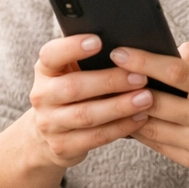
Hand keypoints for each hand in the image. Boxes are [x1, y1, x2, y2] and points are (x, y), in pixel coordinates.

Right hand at [28, 34, 152, 167]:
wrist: (47, 134)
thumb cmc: (71, 92)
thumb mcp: (70, 71)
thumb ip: (89, 59)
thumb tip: (128, 48)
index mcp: (45, 70)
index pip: (51, 55)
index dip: (72, 47)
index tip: (98, 41)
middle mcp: (42, 96)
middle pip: (73, 87)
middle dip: (110, 82)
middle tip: (140, 77)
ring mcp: (49, 124)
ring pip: (86, 115)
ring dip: (119, 107)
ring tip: (146, 99)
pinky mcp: (62, 146)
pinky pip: (95, 137)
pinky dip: (120, 128)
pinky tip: (140, 118)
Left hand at [109, 42, 188, 172]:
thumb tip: (168, 52)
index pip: (177, 73)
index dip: (144, 62)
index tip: (119, 52)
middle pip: (157, 103)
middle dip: (127, 87)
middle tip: (105, 73)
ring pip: (151, 127)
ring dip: (126, 111)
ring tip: (109, 93)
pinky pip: (157, 144)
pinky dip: (139, 129)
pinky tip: (125, 115)